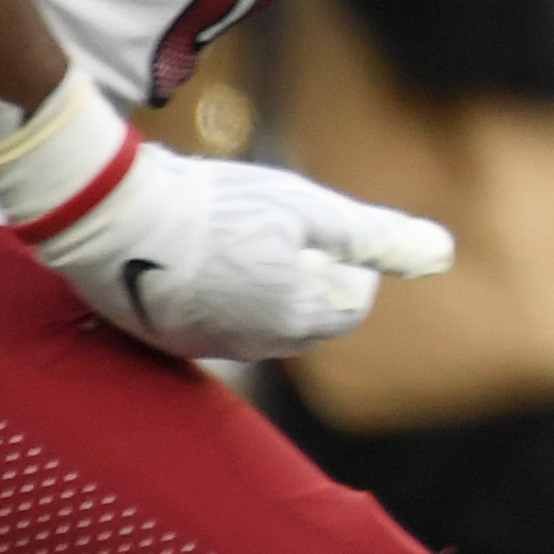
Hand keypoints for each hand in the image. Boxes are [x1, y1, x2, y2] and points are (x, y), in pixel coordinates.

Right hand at [23, 130, 450, 359]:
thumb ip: (373, 237)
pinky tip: (200, 256)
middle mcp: (252, 348)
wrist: (113, 214)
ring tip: (241, 241)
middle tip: (284, 235)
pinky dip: (218, 294)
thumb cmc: (220, 206)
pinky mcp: (161, 336)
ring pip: (257, 322)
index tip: (324, 234)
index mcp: (296, 322)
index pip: (351, 306)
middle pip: (306, 319)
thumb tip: (441, 252)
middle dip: (309, 279)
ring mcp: (202, 346)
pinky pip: (208, 321)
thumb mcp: (310, 210)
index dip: (347, 265)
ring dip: (264, 288)